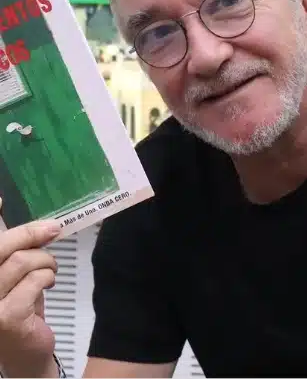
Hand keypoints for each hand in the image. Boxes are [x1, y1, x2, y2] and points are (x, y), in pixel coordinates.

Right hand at [0, 198, 61, 376]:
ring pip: (22, 261)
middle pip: (1, 246)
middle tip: (53, 229)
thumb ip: (12, 249)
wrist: (25, 356)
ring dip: (45, 261)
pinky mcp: (5, 318)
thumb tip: (11, 209)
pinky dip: (48, 278)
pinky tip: (47, 286)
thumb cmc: (17, 310)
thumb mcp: (11, 275)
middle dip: (30, 233)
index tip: (2, 198)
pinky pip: (35, 280)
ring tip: (49, 270)